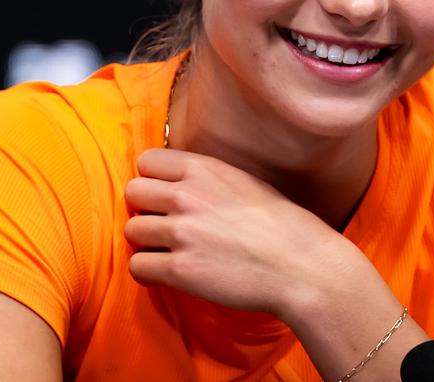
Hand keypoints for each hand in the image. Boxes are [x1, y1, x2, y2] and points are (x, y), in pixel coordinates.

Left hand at [123, 147, 354, 317]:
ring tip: (168, 251)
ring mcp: (181, 232)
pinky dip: (148, 272)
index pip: (147, 161)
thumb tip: (177, 185)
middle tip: (163, 224)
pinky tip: (167, 273)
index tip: (165, 196)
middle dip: (145, 209)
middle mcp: (187, 195)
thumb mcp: (244, 182)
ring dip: (146, 242)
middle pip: (133, 193)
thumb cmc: (282, 225)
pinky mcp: (180, 270)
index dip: (153, 180)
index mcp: (204, 169)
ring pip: (131, 230)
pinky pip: (138, 266)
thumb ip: (207, 180)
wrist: (302, 266)